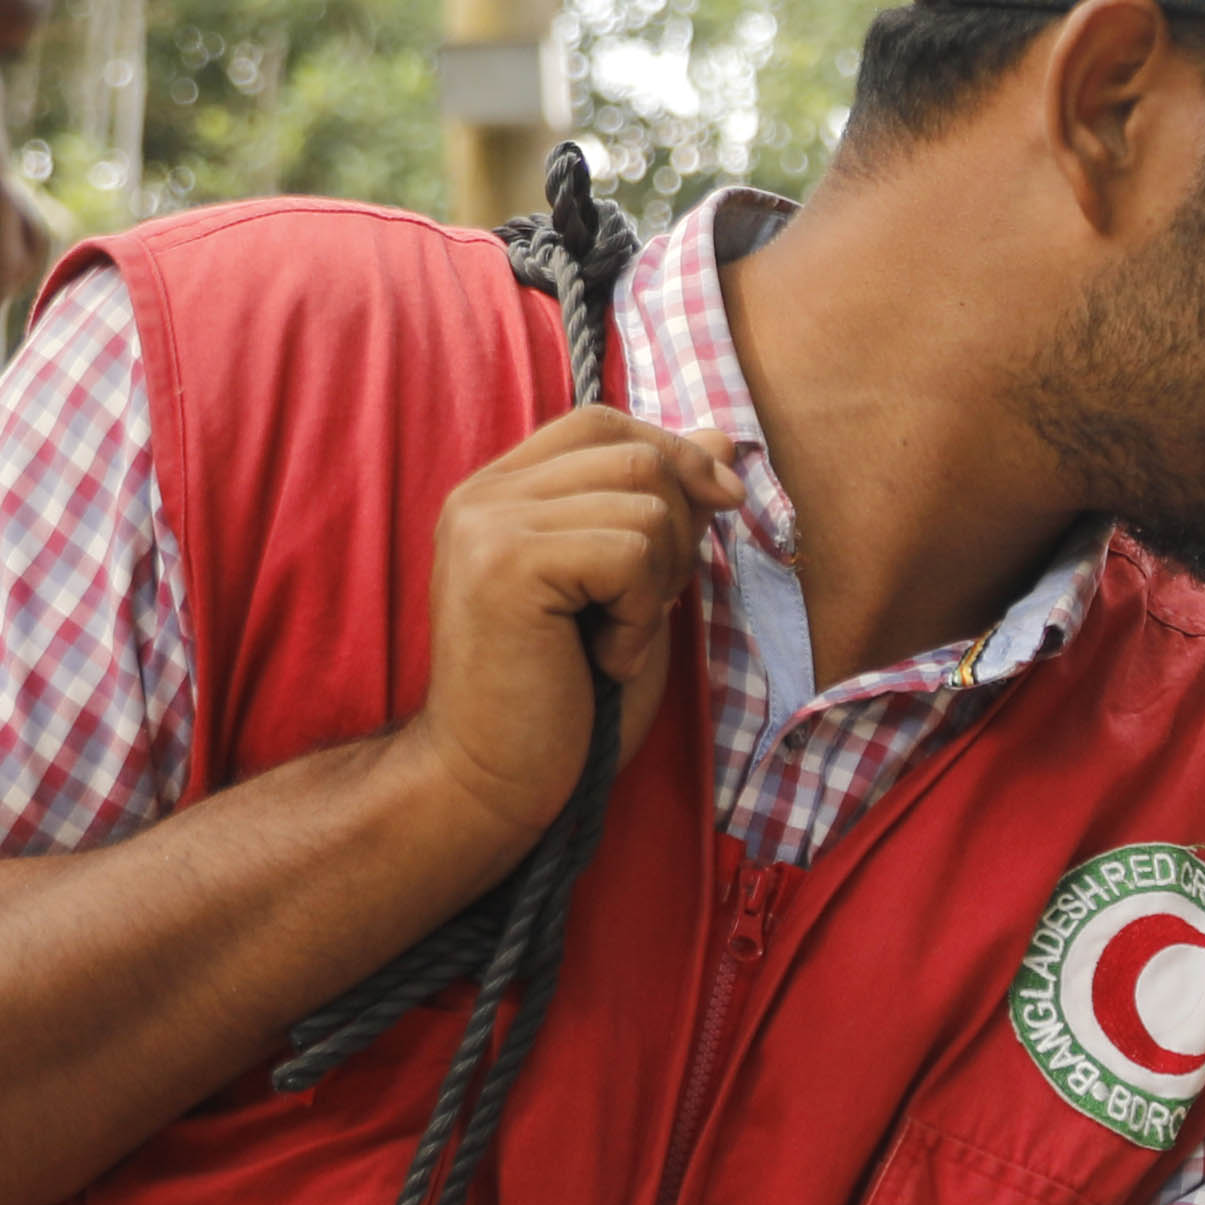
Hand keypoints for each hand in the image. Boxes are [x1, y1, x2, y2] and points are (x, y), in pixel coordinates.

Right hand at [392, 406, 738, 847]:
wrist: (492, 782)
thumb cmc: (563, 699)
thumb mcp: (631, 590)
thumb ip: (664, 511)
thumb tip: (720, 439)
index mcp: (501, 492)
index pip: (601, 422)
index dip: (673, 454)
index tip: (719, 507)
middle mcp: (483, 495)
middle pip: (634, 450)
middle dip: (679, 528)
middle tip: (648, 608)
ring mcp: (487, 524)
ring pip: (643, 497)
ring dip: (661, 578)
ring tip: (618, 637)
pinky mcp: (506, 564)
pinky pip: (630, 549)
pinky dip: (641, 613)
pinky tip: (605, 658)